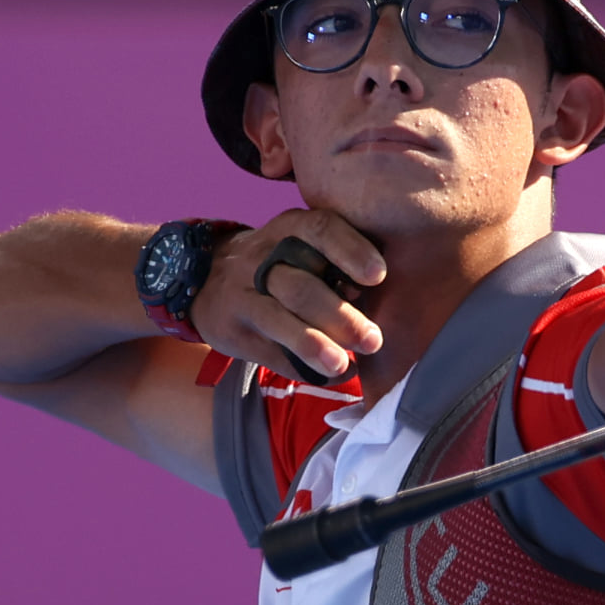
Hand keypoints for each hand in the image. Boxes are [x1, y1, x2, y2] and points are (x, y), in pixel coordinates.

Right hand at [189, 209, 385, 379]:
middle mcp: (261, 258)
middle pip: (301, 287)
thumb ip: (339, 259)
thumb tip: (398, 294)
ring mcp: (241, 294)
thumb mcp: (302, 244)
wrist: (206, 279)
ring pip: (278, 319)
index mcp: (289, 229)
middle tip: (373, 341)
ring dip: (314, 345)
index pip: (320, 230)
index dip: (350, 251)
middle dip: (340, 316)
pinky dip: (301, 367)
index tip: (378, 276)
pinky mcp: (230, 330)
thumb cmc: (282, 263)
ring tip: (343, 365)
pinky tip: (331, 375)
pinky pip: (268, 352)